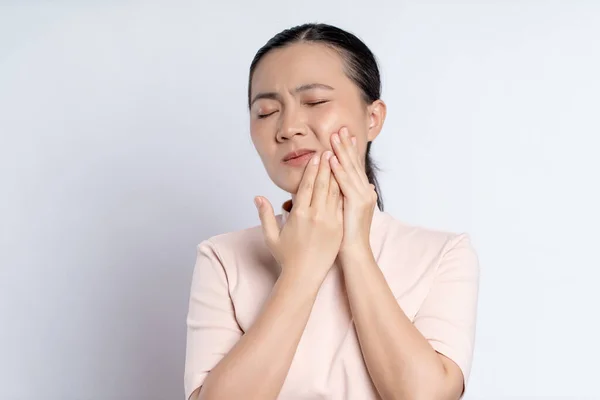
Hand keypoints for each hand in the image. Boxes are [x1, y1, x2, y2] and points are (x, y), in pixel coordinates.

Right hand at [254, 150, 343, 282]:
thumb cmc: (286, 257)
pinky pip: (342, 206)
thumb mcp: (271, 236)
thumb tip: (258, 197)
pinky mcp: (339, 228)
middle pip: (323, 185)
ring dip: (337, 175)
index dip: (312, 169)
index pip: (307, 186)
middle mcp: (316, 216)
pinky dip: (344, 192)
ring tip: (340, 160)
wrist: (304, 277)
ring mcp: (330, 222)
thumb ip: (265, 214)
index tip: (316, 156)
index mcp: (299, 215)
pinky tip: (346, 182)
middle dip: (327, 166)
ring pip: (335, 193)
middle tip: (330, 150)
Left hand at [329, 126, 377, 256]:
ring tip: (334, 136)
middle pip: (354, 163)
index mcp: (361, 192)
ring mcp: (362, 197)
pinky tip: (331, 159)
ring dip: (341, 152)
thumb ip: (347, 195)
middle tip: (340, 128)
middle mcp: (364, 192)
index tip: (342, 135)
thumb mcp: (347, 211)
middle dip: (346, 145)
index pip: (354, 166)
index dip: (348, 150)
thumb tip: (354, 185)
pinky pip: (345, 184)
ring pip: (350, 169)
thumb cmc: (347, 236)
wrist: (354, 253)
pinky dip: (338, 170)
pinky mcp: (356, 204)